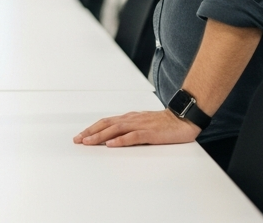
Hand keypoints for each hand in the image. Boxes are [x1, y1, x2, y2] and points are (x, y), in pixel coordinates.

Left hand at [74, 109, 200, 146]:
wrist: (184, 118)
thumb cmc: (165, 124)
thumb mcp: (143, 125)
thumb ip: (130, 130)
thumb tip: (113, 139)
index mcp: (130, 118)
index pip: (106, 122)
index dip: (92, 129)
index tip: (80, 136)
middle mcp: (132, 119)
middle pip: (107, 124)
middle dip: (90, 132)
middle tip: (78, 140)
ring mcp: (141, 125)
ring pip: (116, 129)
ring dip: (100, 136)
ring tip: (88, 142)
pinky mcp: (150, 133)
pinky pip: (133, 137)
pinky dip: (121, 140)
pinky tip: (112, 145)